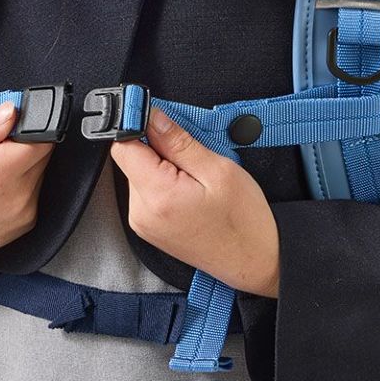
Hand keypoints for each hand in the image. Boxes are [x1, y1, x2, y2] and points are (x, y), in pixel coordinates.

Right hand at [0, 101, 54, 273]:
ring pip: (40, 171)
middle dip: (22, 143)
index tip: (8, 126)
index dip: (27, 125)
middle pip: (43, 154)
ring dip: (21, 164)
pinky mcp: (24, 225)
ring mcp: (23, 215)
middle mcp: (17, 198)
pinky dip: (20, 184)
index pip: (42, 139)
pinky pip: (34, 191)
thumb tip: (11, 111)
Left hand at [109, 106, 279, 297]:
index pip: (123, 146)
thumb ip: (179, 142)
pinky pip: (147, 191)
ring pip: (139, 173)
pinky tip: (190, 188)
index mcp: (157, 196)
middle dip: (156, 147)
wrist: (256, 263)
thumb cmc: (245, 222)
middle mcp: (142, 213)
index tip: (158, 118)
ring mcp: (143, 223)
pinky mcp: (149, 227)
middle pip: (130, 159)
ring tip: (195, 175)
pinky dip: (164, 181)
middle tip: (191, 154)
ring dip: (161, 165)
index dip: (138, 126)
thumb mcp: (218, 171)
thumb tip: (151, 117)